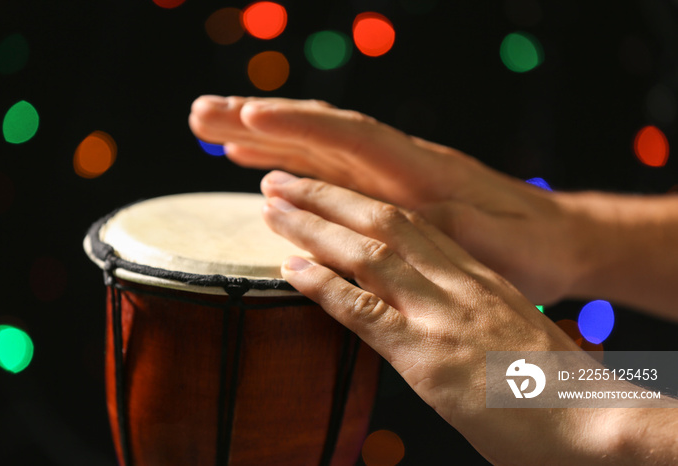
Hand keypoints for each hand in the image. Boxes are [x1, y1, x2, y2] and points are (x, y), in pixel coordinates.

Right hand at [189, 96, 582, 304]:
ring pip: (315, 150)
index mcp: (423, 171)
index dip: (300, 127)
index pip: (353, 138)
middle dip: (260, 121)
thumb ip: (464, 230)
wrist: (555, 239)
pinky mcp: (384, 195)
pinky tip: (256, 169)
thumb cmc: (532, 246)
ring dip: (262, 139)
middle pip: (320, 133)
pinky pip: (326, 175)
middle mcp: (397, 166)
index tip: (248, 118)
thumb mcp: (505, 245)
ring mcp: (387, 178)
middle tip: (200, 113)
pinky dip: (287, 166)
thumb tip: (419, 221)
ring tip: (208, 129)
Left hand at [258, 170, 614, 465]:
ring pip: (368, 253)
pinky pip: (363, 311)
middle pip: (383, 221)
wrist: (589, 421)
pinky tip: (290, 269)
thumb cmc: (551, 384)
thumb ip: (468, 308)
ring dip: (313, 226)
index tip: (325, 187)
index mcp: (477, 275)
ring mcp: (440, 314)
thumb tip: (428, 304)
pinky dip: (322, 286)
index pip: (412, 221)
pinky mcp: (425, 355)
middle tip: (280, 180)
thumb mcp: (510, 328)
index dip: (361, 200)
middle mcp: (457, 282)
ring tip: (272, 209)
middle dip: (327, 196)